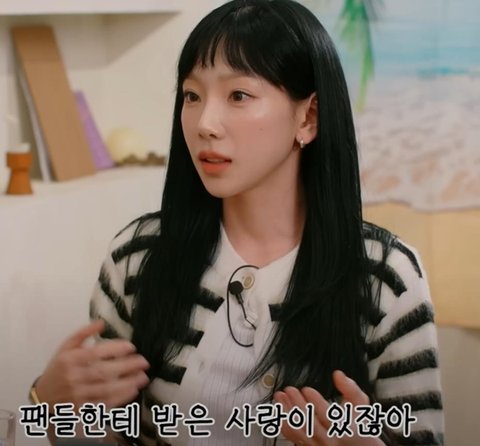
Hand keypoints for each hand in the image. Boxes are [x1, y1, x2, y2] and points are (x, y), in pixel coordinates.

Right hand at [35, 320, 149, 409]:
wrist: (43, 397)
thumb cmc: (58, 368)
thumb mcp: (66, 347)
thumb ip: (83, 333)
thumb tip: (102, 322)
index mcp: (70, 359)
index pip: (95, 353)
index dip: (115, 349)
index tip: (131, 347)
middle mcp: (74, 377)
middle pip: (103, 372)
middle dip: (127, 366)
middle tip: (144, 362)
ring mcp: (78, 394)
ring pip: (106, 389)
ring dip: (127, 383)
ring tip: (143, 377)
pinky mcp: (83, 408)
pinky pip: (104, 403)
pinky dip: (120, 397)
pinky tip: (133, 390)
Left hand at [274, 370, 384, 445]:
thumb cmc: (357, 424)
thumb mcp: (359, 404)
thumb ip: (350, 388)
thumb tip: (337, 374)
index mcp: (344, 428)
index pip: (327, 416)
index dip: (315, 401)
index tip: (307, 389)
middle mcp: (329, 439)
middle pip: (309, 423)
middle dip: (297, 404)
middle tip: (290, 389)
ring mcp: (317, 444)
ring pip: (298, 430)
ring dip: (286, 412)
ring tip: (280, 396)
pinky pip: (292, 436)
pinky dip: (283, 422)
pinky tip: (279, 408)